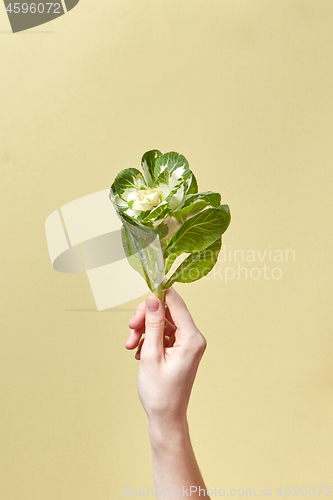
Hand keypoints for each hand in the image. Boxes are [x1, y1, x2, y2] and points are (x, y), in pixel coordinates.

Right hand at [125, 287, 206, 423]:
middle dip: (146, 317)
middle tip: (131, 329)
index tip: (147, 283)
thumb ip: (153, 324)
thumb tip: (154, 298)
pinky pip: (162, 334)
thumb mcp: (151, 354)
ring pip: (162, 322)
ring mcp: (186, 344)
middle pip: (167, 311)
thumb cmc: (160, 392)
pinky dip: (148, 339)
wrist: (165, 418)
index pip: (177, 303)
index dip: (161, 292)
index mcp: (192, 338)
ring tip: (130, 345)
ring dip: (143, 329)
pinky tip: (138, 351)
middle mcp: (193, 338)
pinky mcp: (179, 349)